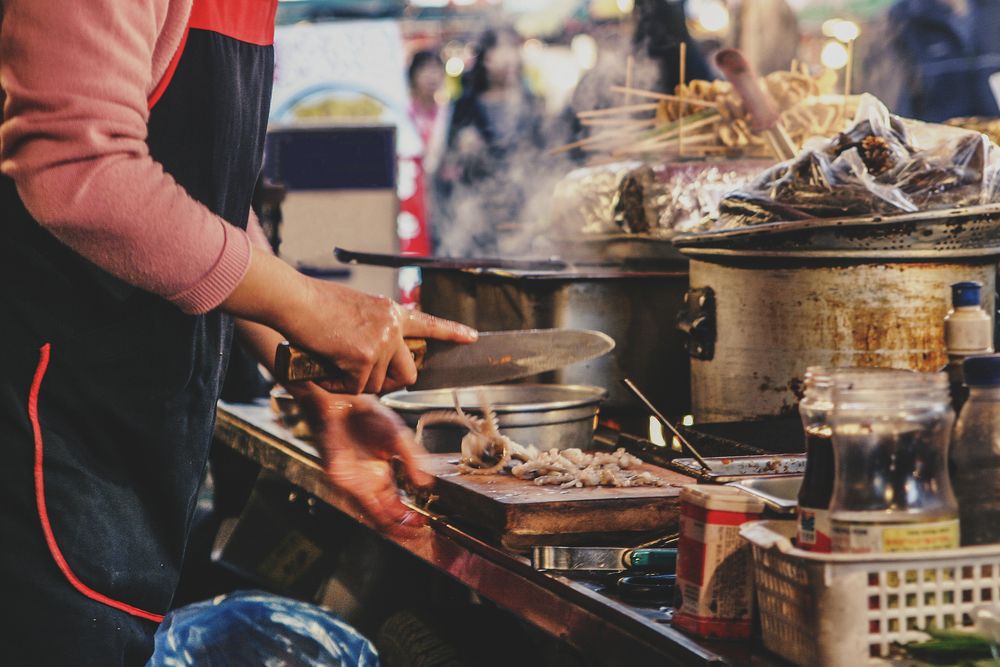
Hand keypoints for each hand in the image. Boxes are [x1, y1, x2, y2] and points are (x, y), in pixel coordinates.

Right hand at [221, 249, 476, 394]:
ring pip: (377, 384)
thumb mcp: (356, 310)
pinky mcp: (364, 357)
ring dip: (355, 383)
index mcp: (392, 312)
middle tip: (365, 379)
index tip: (472, 337)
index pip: (429, 324)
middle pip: (407, 373)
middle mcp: (393, 327)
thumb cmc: (315, 304)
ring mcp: (381, 342)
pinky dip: (338, 385)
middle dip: (389, 384)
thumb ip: (374, 329)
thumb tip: (376, 357)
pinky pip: (355, 388)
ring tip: (332, 362)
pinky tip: (325, 367)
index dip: (451, 332)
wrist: (295, 300)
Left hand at [294, 386, 432, 537]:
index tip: (424, 522)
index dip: (410, 516)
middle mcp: (368, 482)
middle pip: (385, 515)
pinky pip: (359, 502)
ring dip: (391, 525)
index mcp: (381, 474)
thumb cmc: (368, 415)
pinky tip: (389, 518)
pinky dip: (375, 513)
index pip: (396, 504)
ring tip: (407, 532)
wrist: (345, 401)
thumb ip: (413, 461)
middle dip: (403, 526)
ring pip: (372, 514)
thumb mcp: (399, 438)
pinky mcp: (342, 478)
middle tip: (419, 531)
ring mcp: (354, 482)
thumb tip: (426, 484)